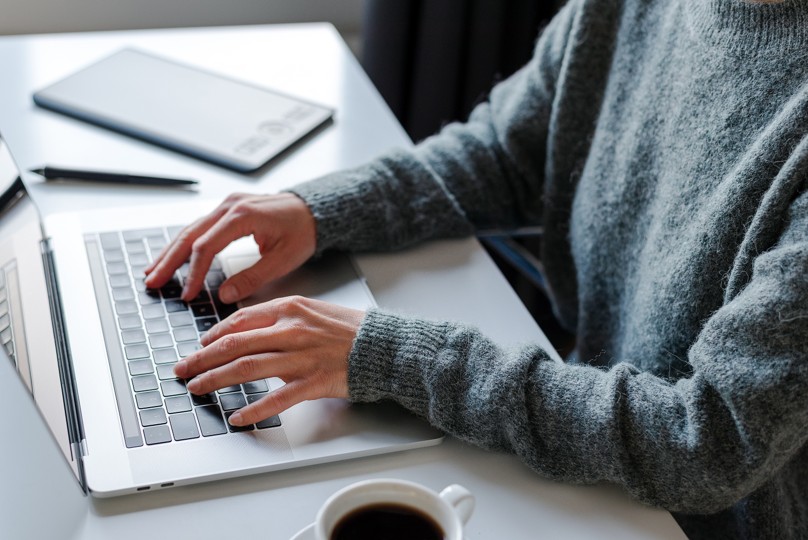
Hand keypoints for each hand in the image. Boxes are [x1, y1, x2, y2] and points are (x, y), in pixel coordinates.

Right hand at [144, 192, 316, 302]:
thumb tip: (225, 295)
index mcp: (243, 215)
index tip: (187, 294)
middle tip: (152, 282)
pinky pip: (200, 227)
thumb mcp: (284, 259)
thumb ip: (254, 277)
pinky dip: (184, 244)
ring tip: (153, 272)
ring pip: (190, 230)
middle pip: (190, 235)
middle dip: (169, 261)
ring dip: (170, 252)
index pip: (207, 246)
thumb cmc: (303, 231)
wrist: (314, 210)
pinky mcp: (227, 209)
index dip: (193, 273)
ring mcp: (227, 205)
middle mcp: (230, 206)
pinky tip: (171, 257)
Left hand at [173, 295, 364, 425]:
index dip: (212, 335)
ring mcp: (301, 357)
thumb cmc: (351, 329)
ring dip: (216, 380)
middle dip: (201, 359)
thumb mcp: (313, 310)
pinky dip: (254, 409)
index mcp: (289, 308)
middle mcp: (291, 330)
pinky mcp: (313, 382)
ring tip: (197, 389)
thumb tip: (249, 328)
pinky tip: (238, 416)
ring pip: (247, 368)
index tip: (200, 346)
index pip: (239, 320)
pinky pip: (277, 398)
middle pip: (234, 344)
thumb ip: (282, 317)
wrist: (384, 345)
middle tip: (182, 370)